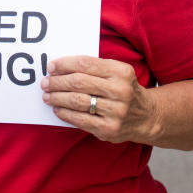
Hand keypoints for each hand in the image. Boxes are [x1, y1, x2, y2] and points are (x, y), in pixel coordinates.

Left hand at [41, 56, 158, 143]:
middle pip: (78, 82)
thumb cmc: (123, 90)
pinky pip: (80, 119)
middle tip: (45, 82)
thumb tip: (59, 68)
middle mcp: (120, 91)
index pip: (85, 63)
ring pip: (76, 101)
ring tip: (47, 96)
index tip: (51, 67)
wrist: (146, 117)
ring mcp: (115, 111)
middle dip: (57, 82)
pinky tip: (57, 109)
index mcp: (121, 72)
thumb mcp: (117, 73)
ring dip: (57, 98)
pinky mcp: (109, 129)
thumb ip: (94, 68)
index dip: (64, 64)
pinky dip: (65, 113)